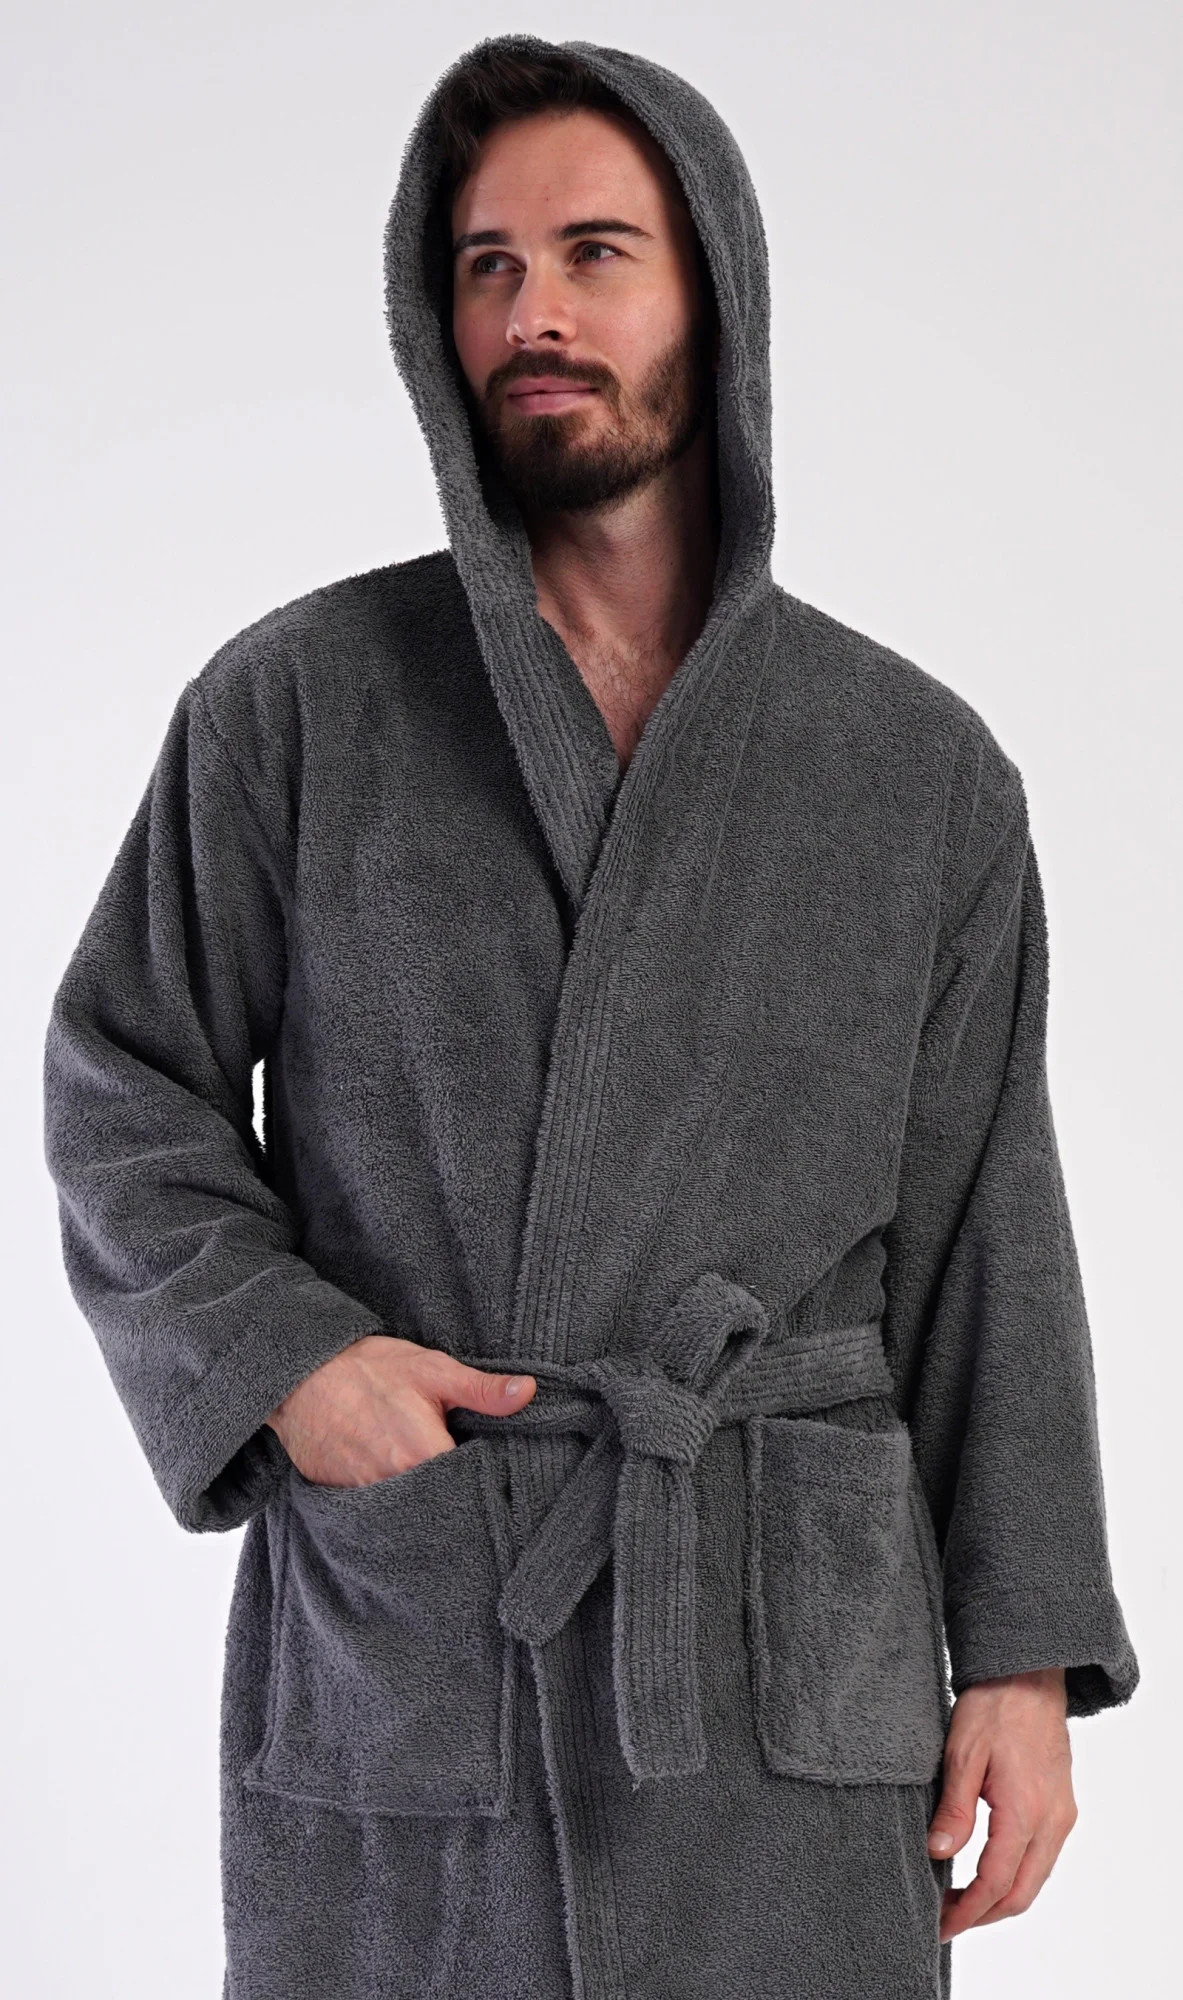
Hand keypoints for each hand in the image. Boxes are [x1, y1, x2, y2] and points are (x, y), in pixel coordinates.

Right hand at [263, 1333, 535, 1486]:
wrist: (299, 1374)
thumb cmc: (369, 1368)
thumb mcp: (433, 1370)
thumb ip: (481, 1389)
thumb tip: (528, 1391)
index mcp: (424, 1456)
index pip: (471, 1489)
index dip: (485, 1484)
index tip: (494, 1479)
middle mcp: (394, 1486)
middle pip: (440, 1507)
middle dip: (454, 1497)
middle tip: (464, 1483)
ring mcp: (363, 1497)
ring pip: (407, 1513)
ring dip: (421, 1502)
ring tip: (431, 1485)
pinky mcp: (338, 1499)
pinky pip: (374, 1513)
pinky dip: (388, 1503)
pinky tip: (395, 1485)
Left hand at [927, 1666, 1076, 1940]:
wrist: (1029, 1674)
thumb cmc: (994, 1706)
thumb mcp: (961, 1753)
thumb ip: (953, 1809)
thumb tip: (938, 1853)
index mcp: (1024, 1811)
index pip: (995, 1882)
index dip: (966, 1911)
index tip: (940, 1924)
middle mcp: (1051, 1820)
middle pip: (1021, 1893)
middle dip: (983, 1915)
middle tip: (945, 1920)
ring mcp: (1061, 1815)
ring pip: (1034, 1879)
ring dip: (1000, 1899)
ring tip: (961, 1902)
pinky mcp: (1061, 1806)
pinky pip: (1042, 1858)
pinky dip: (1016, 1877)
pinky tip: (988, 1872)